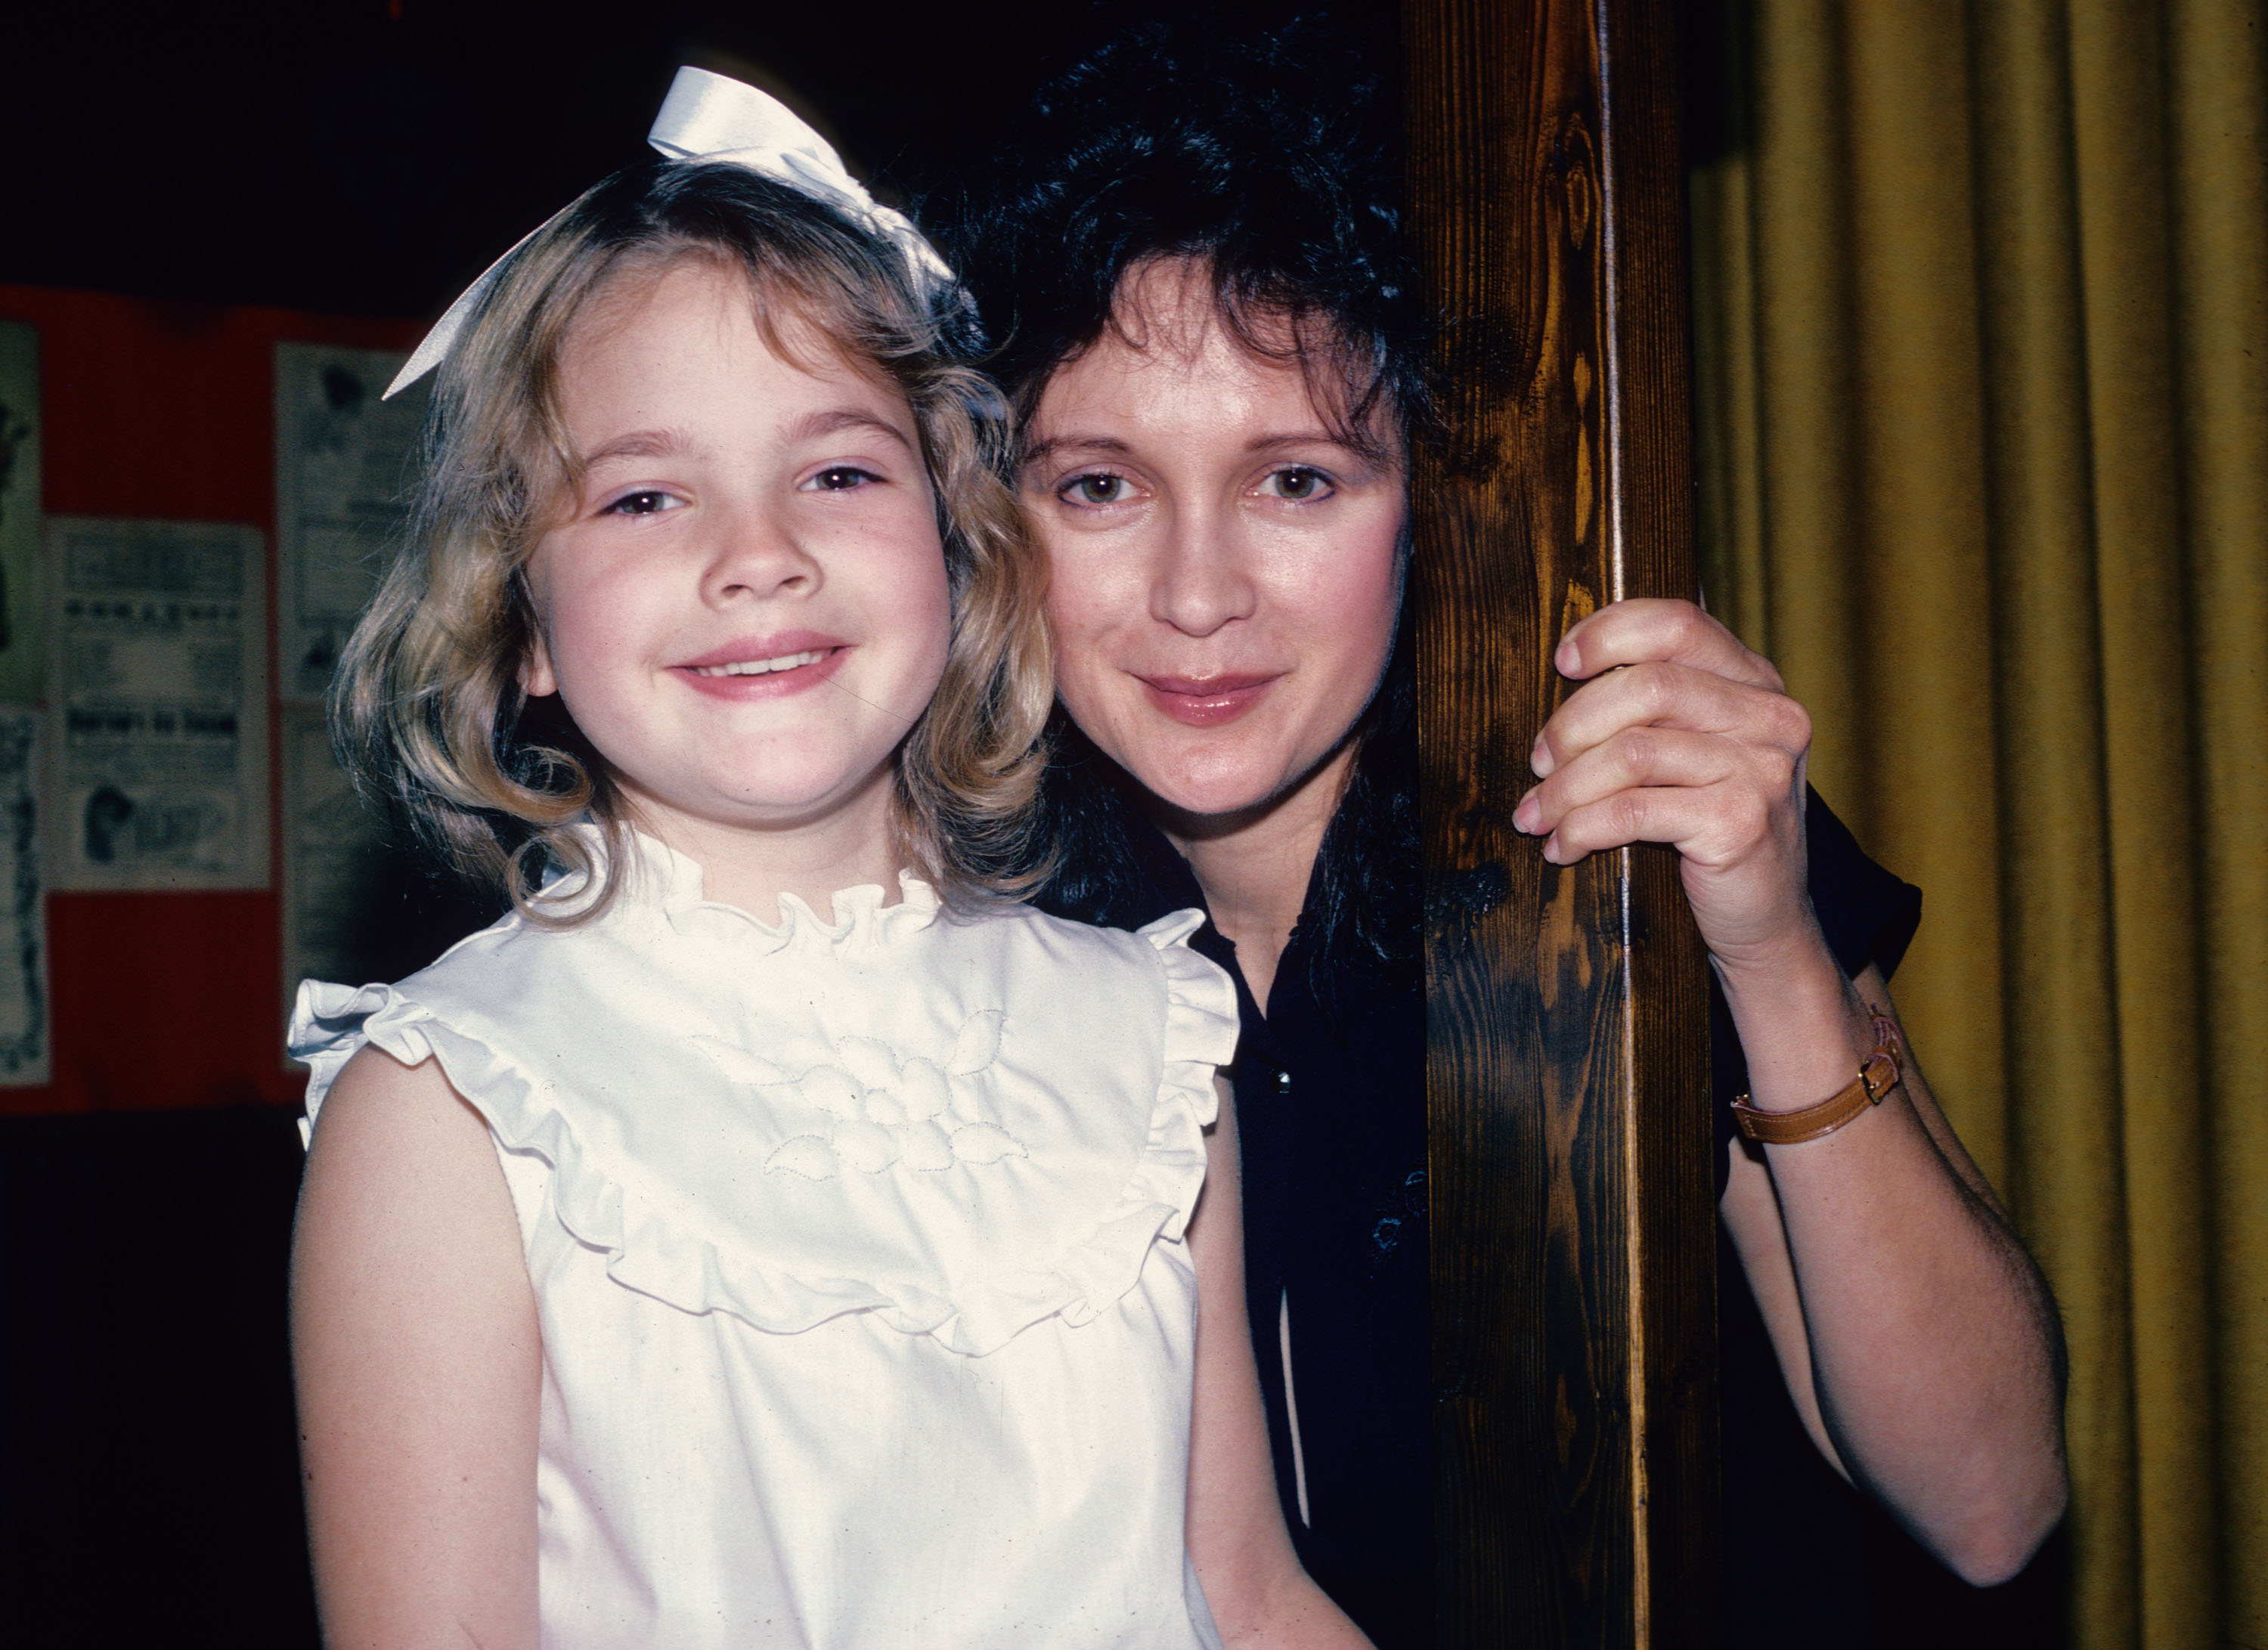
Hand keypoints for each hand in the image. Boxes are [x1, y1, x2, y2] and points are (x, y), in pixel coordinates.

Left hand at [1512, 597, 1815, 975]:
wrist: (1769, 920)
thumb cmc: (1715, 830)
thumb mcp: (1700, 753)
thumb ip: (1661, 707)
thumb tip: (1569, 664)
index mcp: (1756, 684)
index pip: (1677, 624)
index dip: (1610, 632)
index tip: (1562, 661)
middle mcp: (1769, 717)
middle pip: (1645, 686)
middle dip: (1572, 725)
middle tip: (1538, 763)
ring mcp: (1761, 769)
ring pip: (1631, 752)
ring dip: (1565, 787)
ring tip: (1536, 814)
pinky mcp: (1740, 822)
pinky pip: (1633, 811)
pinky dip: (1582, 828)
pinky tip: (1563, 847)